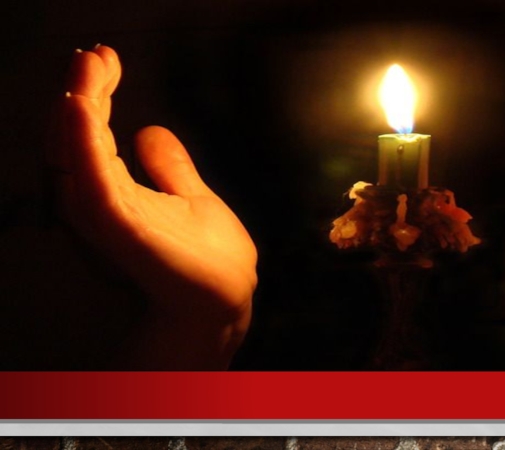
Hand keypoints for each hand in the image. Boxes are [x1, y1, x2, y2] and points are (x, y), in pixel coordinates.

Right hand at [50, 46, 257, 368]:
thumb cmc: (208, 258)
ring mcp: (107, 214)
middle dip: (83, 89)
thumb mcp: (191, 197)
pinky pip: (92, 177)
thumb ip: (168, 167)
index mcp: (117, 192)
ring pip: (75, 150)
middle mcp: (102, 201)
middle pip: (75, 137)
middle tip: (95, 53)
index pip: (91, 135)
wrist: (227, 298)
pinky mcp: (120, 225)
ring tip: (87, 67)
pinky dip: (81, 139)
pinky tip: (80, 103)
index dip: (94, 94)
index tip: (107, 59)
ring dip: (78, 103)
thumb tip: (147, 131)